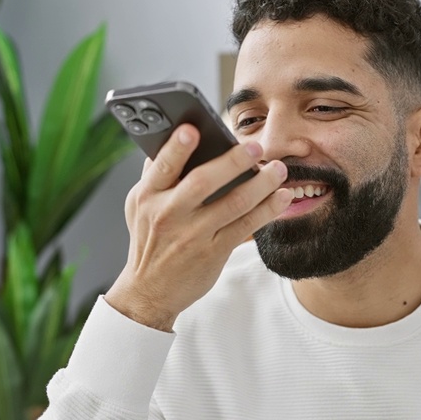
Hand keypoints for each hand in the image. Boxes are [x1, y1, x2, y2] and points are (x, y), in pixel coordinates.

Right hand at [105, 124, 291, 330]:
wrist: (150, 291)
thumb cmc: (149, 240)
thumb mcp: (139, 206)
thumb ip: (154, 175)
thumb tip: (173, 136)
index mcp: (147, 196)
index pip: (162, 166)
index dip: (177, 147)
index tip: (194, 128)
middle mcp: (168, 214)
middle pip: (203, 182)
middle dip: (232, 161)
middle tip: (256, 147)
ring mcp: (192, 235)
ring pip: (232, 203)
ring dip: (261, 184)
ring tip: (278, 169)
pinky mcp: (213, 252)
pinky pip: (245, 226)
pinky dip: (267, 210)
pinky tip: (281, 197)